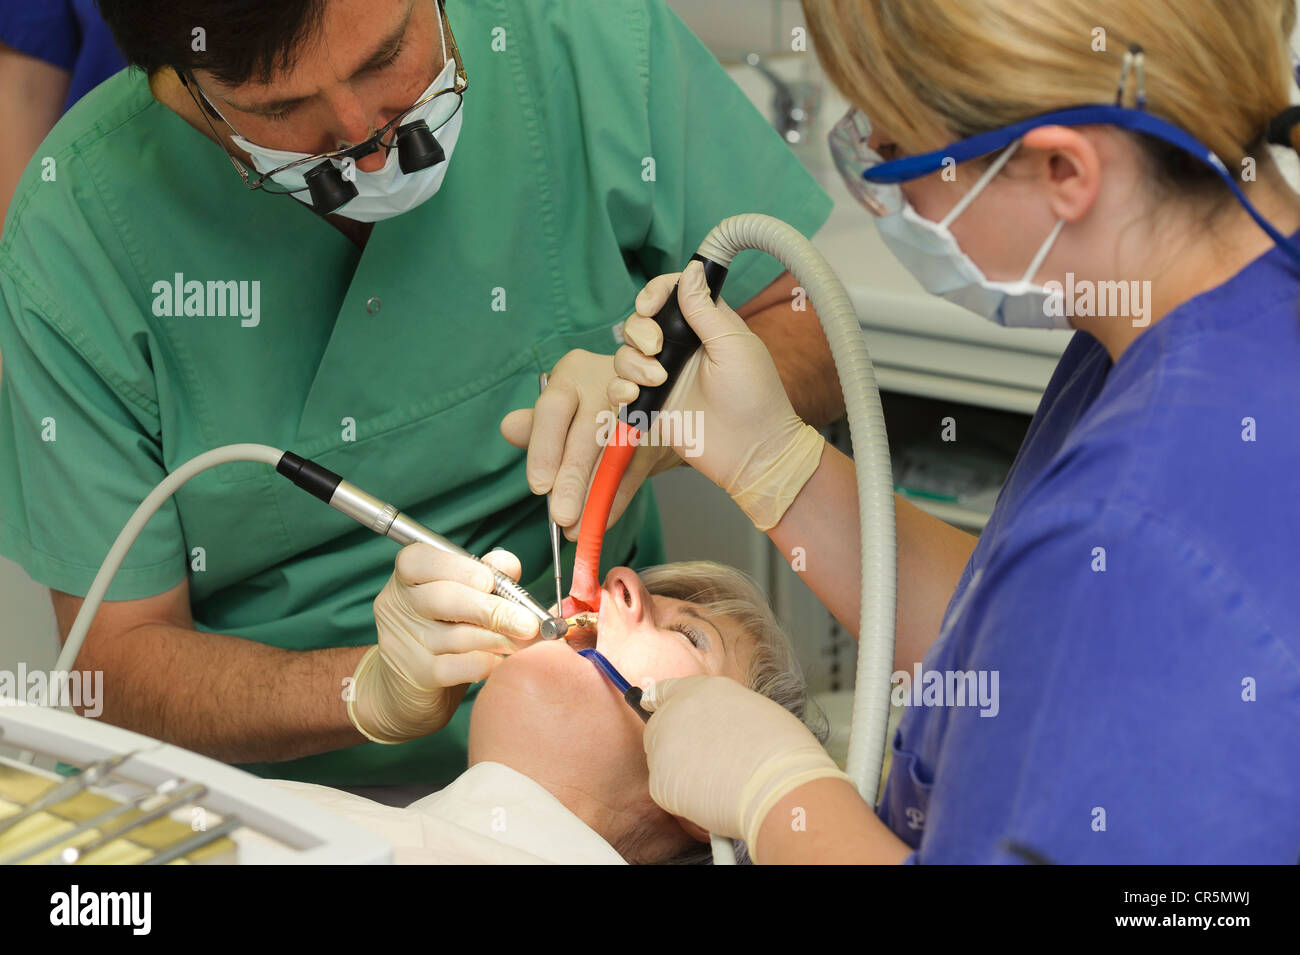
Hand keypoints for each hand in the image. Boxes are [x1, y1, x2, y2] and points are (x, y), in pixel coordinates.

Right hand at [348, 546, 539, 743]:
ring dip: (498, 638)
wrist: (407, 684)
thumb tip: (509, 565)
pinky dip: (487, 663)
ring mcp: (405, 643)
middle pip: (443, 598)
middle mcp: (399, 606)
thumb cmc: (443, 627)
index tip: (490, 581)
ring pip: (457, 635)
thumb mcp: (461, 594)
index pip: (420, 560)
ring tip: (523, 641)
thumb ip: (486, 573)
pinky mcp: (418, 676)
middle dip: (492, 609)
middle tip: (527, 622)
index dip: (459, 568)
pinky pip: (460, 667)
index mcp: (408, 577)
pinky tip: (502, 661)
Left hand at [500, 349, 677, 540]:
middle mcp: (608, 382)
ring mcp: (640, 405)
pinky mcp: (661, 432)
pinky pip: (635, 472)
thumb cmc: (592, 408)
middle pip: (588, 434)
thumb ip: (536, 425)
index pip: (554, 408)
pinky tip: (600, 521)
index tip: (539, 486)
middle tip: (561, 515)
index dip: (545, 448)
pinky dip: (616, 500)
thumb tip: (509, 428)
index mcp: (575, 373)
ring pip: (615, 456)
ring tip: (578, 528)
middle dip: (574, 479)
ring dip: (596, 496)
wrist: (650, 403)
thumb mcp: (561, 411)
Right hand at [610, 261, 824, 529]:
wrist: (751, 450)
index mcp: (704, 325)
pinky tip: (636, 396)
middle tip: (657, 349)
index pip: (670, 294)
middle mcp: (680, 348)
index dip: (654, 293)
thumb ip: (704, 308)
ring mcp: (663, 376)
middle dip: (639, 331)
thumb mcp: (732, 343)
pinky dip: (619, 388)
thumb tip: (692, 268)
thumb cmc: (754, 396)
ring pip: (624, 354)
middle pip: (639, 322)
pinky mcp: (651, 404)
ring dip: (633, 364)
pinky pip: (619, 387)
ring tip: (659, 380)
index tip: (649, 305)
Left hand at [640, 674, 848, 853]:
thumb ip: (723, 714)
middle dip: (676, 746)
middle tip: (706, 764)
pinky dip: (685, 801)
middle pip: (658, 728)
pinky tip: (713, 800)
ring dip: (682, 774)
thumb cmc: (782, 752)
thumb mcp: (754, 711)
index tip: (650, 704)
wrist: (777, 784)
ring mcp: (664, 745)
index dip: (658, 701)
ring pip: (663, 763)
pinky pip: (668, 793)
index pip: (665, 690)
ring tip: (721, 782)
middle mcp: (677, 710)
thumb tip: (716, 730)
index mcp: (703, 689)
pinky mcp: (659, 781)